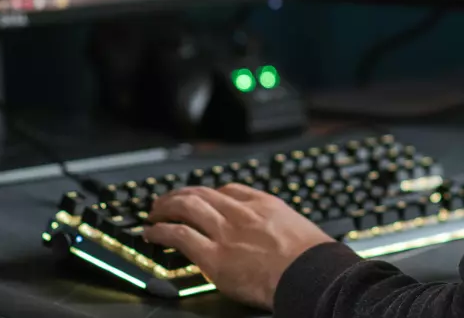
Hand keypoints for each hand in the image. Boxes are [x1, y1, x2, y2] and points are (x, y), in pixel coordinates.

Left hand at [145, 184, 332, 309]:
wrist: (310, 274)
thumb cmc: (311, 259)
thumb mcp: (299, 228)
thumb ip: (278, 227)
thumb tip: (276, 238)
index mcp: (264, 205)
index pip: (230, 190)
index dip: (210, 194)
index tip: (202, 199)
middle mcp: (241, 213)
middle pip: (203, 193)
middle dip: (181, 195)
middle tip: (167, 200)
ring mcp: (226, 232)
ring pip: (187, 207)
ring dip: (165, 207)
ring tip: (154, 213)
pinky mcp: (214, 256)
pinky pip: (180, 235)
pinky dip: (161, 231)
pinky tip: (152, 233)